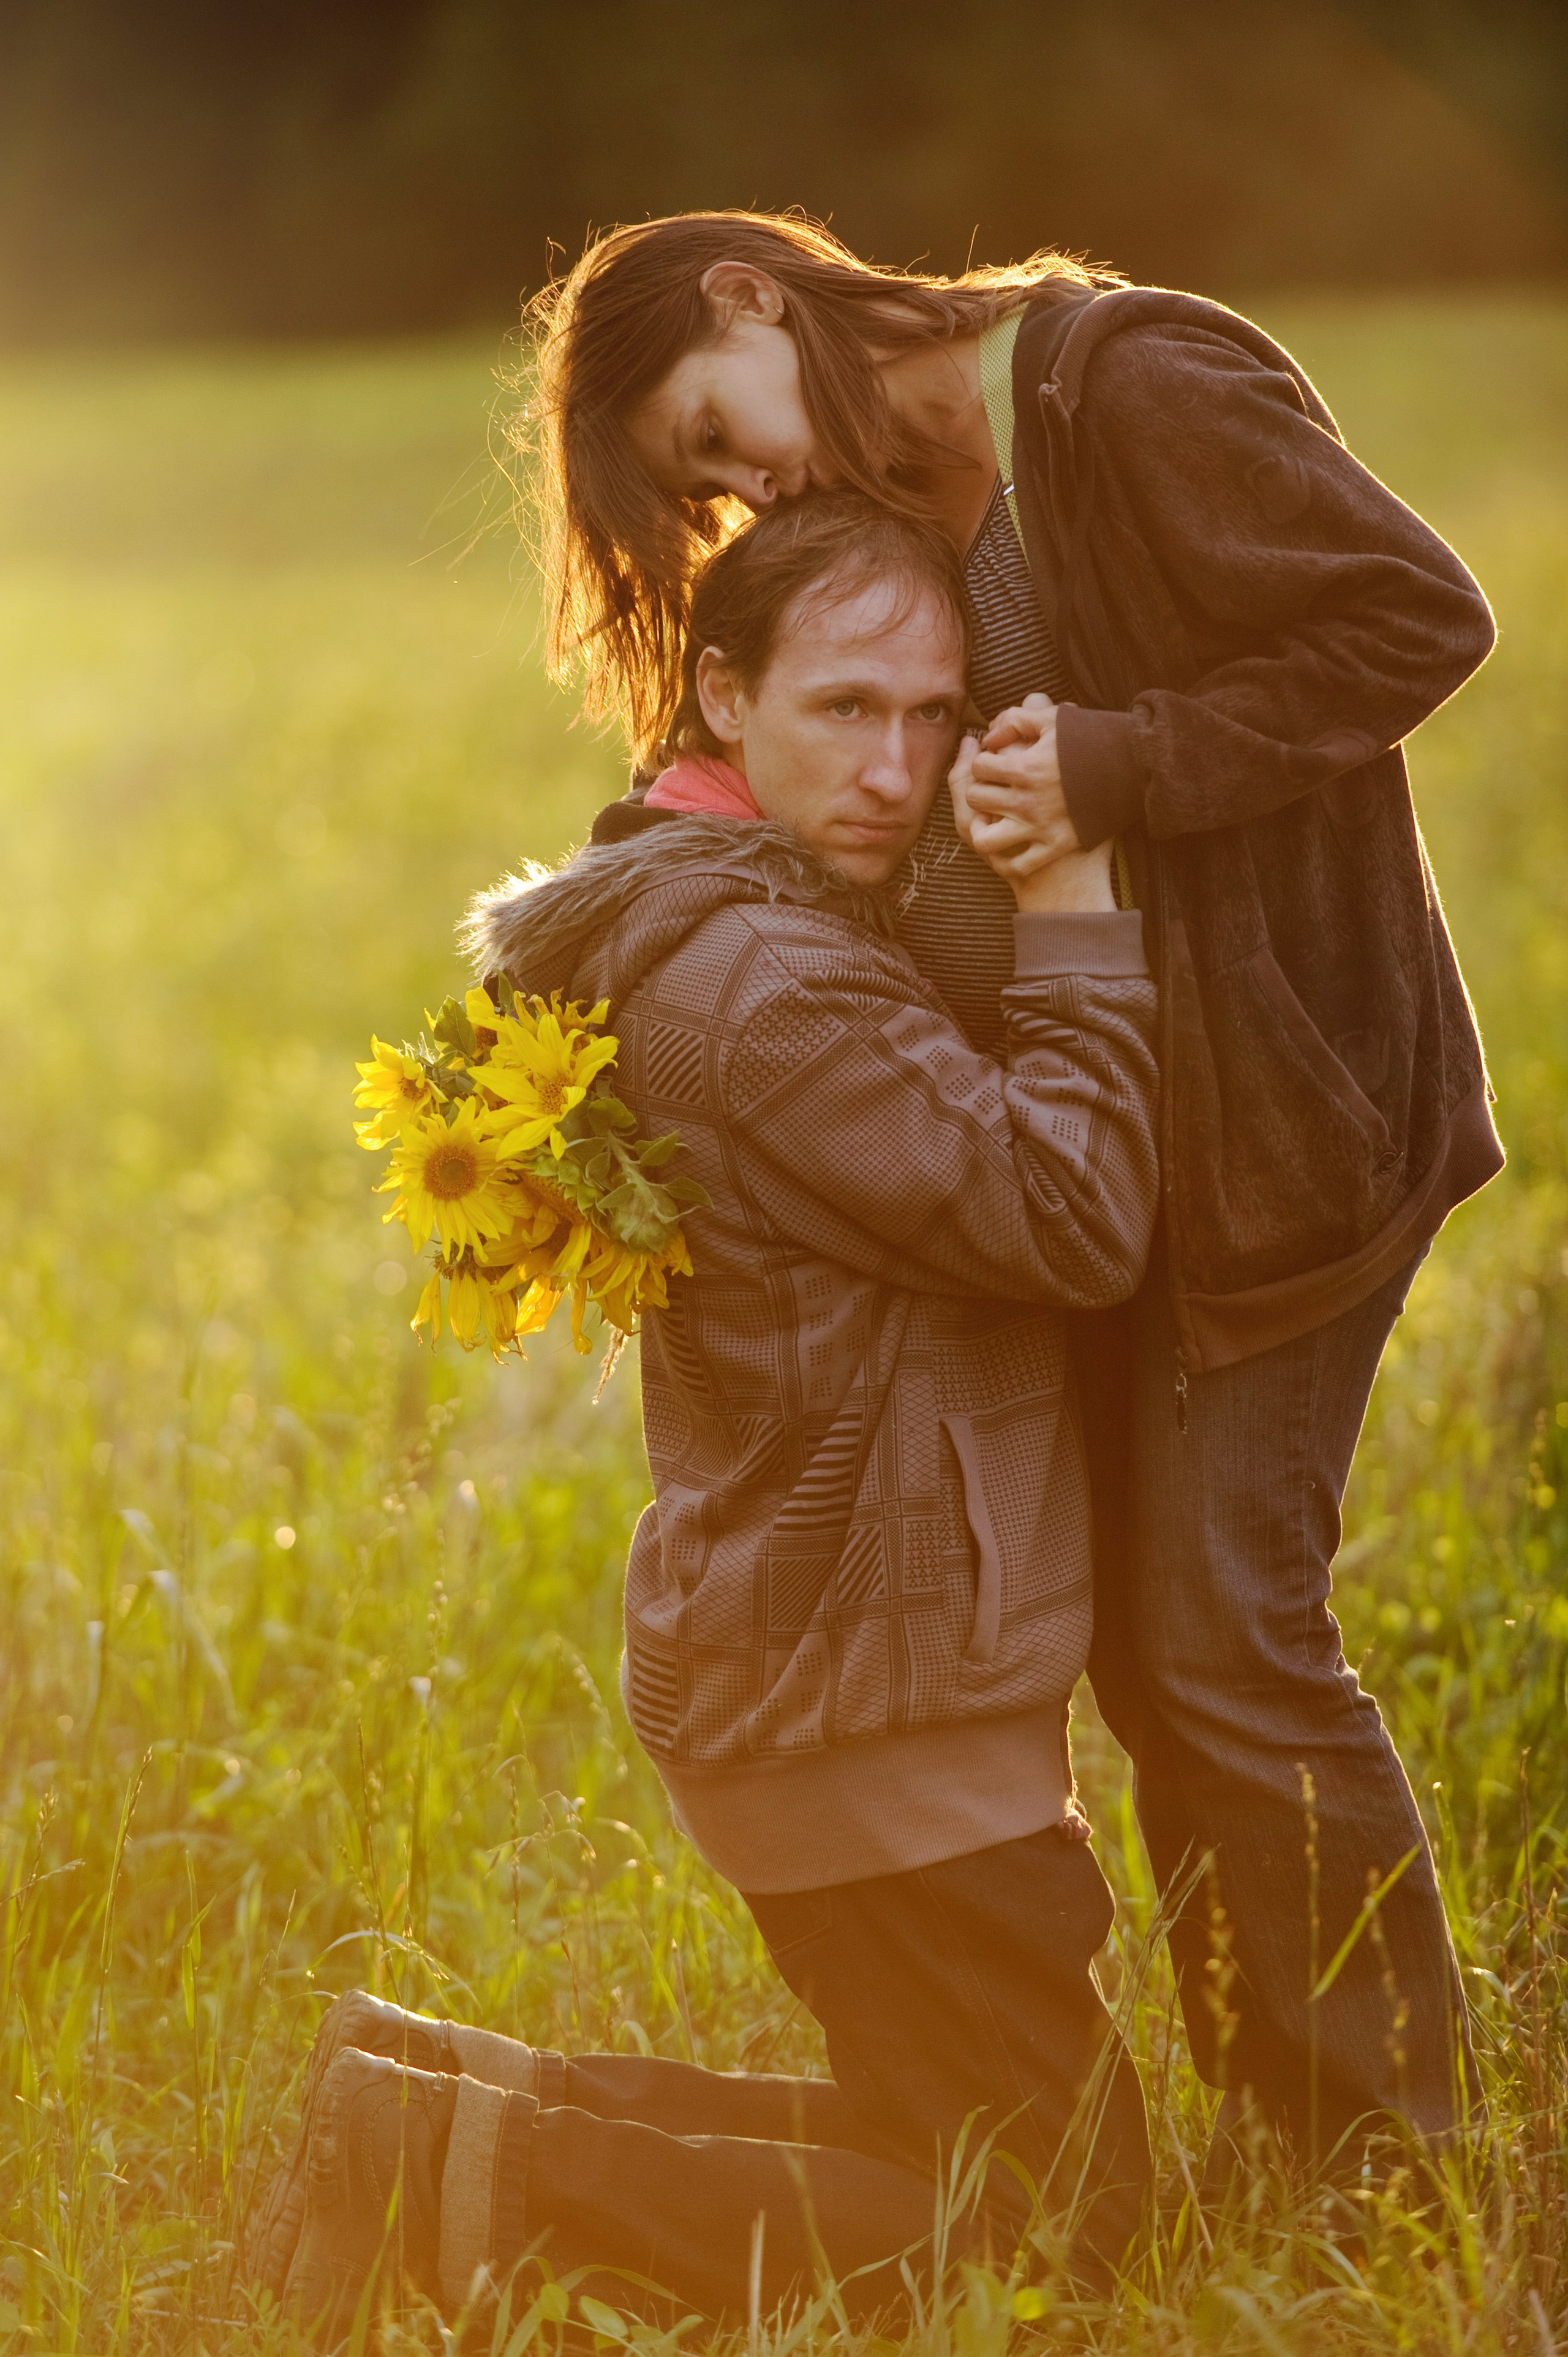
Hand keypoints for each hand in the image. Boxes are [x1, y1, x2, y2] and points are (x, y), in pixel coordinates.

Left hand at [950, 731, 1113, 912]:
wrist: (1131, 771)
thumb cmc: (1090, 742)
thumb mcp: (1054, 720)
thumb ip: (1015, 720)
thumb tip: (988, 738)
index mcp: (1025, 768)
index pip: (978, 766)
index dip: (983, 762)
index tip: (994, 763)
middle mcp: (1027, 801)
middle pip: (975, 798)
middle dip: (980, 790)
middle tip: (992, 788)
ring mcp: (1039, 828)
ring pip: (983, 839)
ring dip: (982, 829)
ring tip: (991, 820)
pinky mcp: (1054, 847)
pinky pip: (1015, 865)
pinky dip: (1005, 859)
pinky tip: (1008, 845)